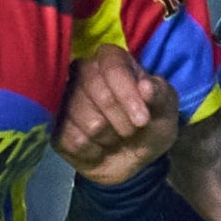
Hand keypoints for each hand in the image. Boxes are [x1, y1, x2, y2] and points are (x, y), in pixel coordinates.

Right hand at [56, 44, 183, 185]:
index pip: (113, 66)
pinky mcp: (55, 125)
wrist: (132, 161)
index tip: (143, 120)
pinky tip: (98, 148)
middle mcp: (83, 72)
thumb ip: (160, 96)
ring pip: (88, 121)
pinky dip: (94, 151)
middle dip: (123, 122)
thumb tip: (146, 86)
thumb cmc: (149, 127)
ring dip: (109, 138)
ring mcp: (65, 98)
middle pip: (100, 94)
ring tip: (114, 137)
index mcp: (112, 60)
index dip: (127, 94)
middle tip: (131, 131)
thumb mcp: (166, 113)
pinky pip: (74, 140)